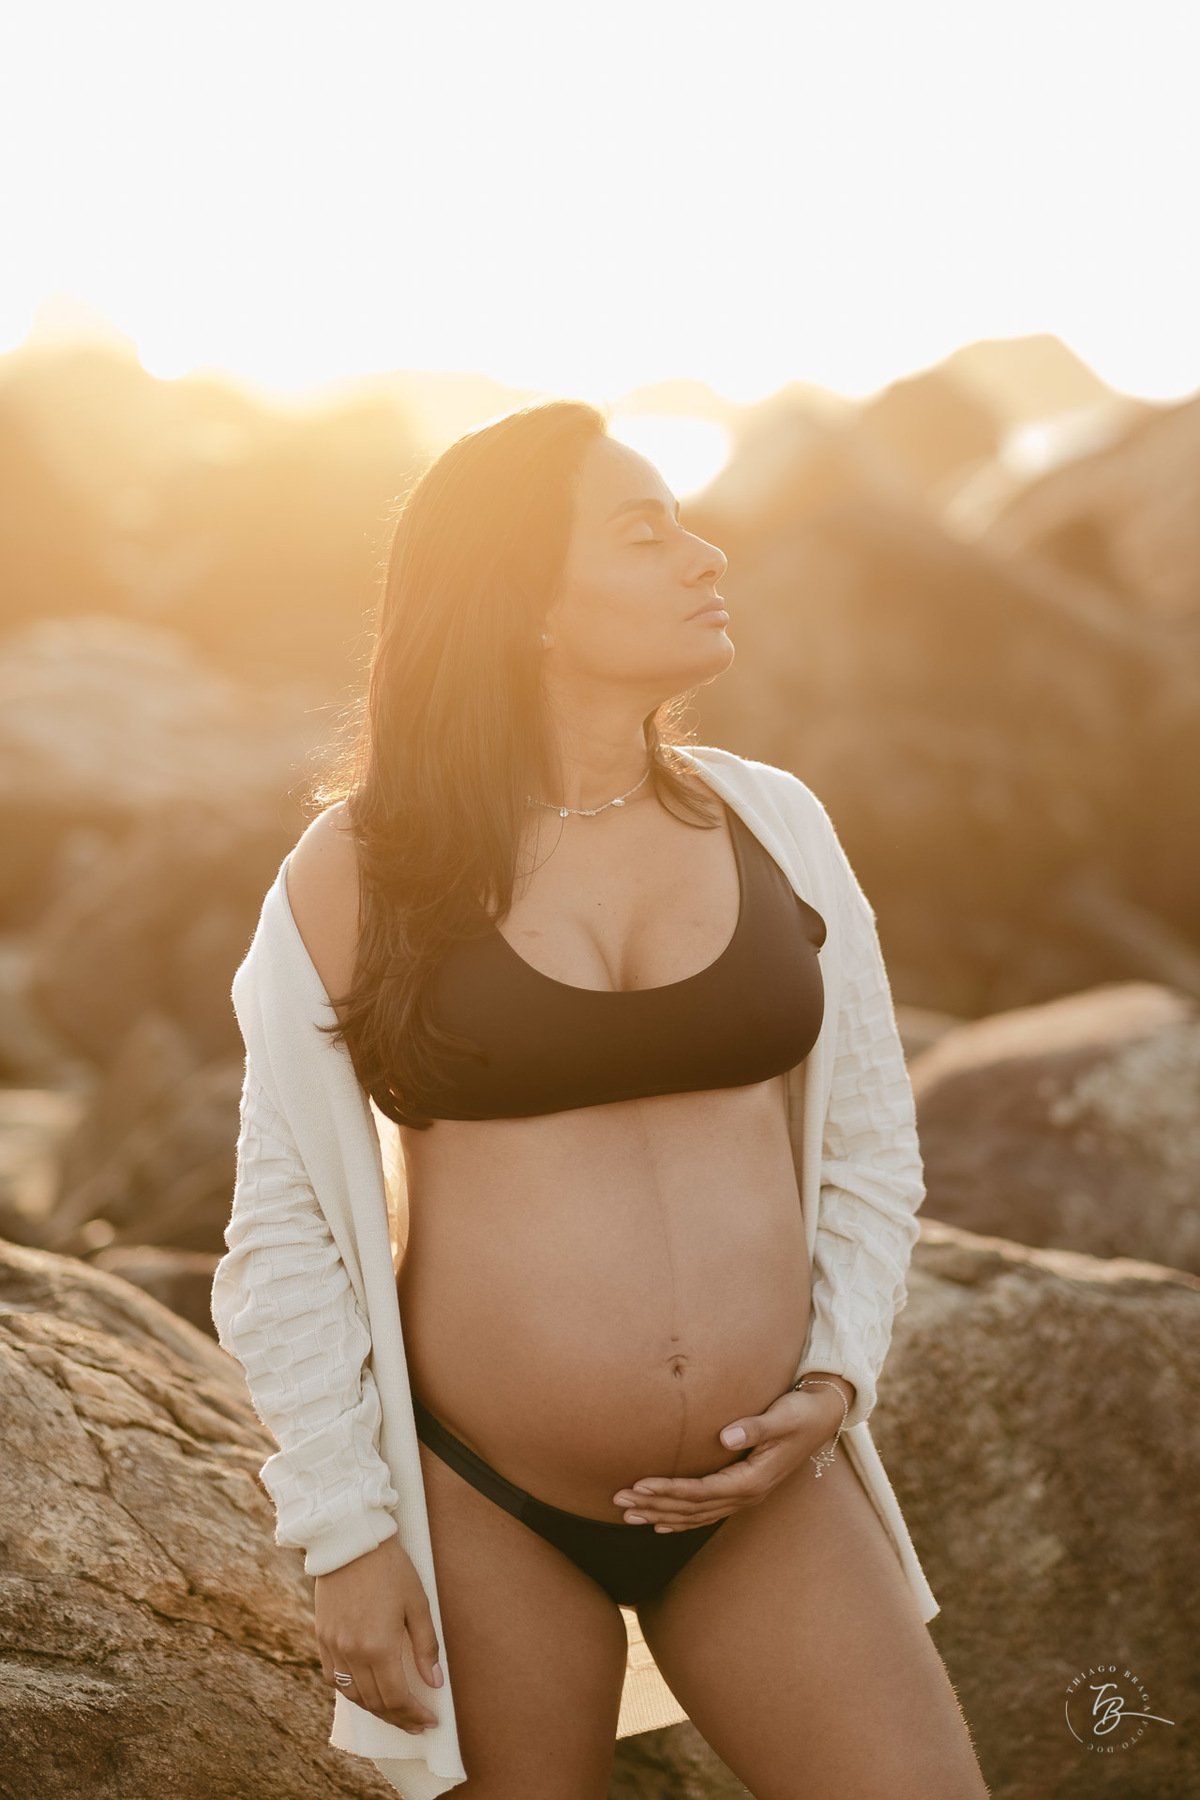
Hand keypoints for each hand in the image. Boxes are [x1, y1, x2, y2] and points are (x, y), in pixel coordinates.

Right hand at [314, 1533, 442, 1733]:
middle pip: (376, 1702)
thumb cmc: (390, 1568)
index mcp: (379, 1647)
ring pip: (353, 1695)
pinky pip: (333, 1678)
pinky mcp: (322, 1637)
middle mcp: (353, 1653)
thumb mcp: (418, 1603)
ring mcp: (334, 1647)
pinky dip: (350, 1692)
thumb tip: (434, 1683)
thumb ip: (425, 1647)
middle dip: (398, 1717)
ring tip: (394, 1713)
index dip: (414, 1714)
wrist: (350, 1541)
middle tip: (416, 1723)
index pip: (397, 1698)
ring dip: (375, 1709)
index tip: (430, 1721)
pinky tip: (364, 1693)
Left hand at [612, 1382, 849, 1531]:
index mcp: (754, 1479)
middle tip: (619, 1499)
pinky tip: (660, 1524)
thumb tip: (726, 1436)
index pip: (703, 1491)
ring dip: (662, 1514)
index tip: (640, 1484)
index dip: (670, 1490)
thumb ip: (755, 1426)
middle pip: (693, 1508)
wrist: (823, 1417)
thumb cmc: (801, 1412)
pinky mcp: (743, 1490)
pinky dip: (681, 1519)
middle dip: (656, 1505)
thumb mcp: (783, 1415)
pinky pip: (706, 1512)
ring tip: (628, 1514)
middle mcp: (747, 1494)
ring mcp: (745, 1496)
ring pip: (696, 1514)